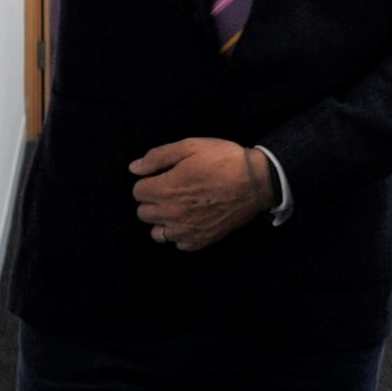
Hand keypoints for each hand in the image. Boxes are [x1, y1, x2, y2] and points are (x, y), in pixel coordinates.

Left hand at [130, 139, 272, 250]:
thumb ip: (158, 156)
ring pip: (157, 233)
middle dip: (153, 201)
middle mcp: (171, 214)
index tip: (165, 176)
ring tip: (179, 208)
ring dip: (163, 221)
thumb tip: (134, 169)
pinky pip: (178, 244)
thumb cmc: (223, 159)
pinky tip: (192, 220)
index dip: (150, 181)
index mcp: (165, 189)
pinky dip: (181, 234)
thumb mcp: (191, 146)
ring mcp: (186, 231)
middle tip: (172, 190)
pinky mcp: (200, 241)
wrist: (257, 181)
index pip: (137, 192)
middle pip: (143, 213)